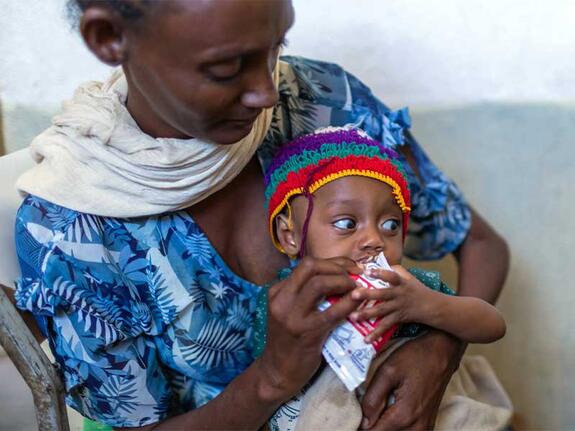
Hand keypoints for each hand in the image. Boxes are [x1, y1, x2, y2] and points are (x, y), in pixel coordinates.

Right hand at [258, 256, 361, 401]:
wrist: (277, 373)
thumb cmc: (287, 342)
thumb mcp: (288, 313)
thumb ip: (302, 296)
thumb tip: (334, 278)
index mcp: (277, 292)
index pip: (305, 265)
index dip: (331, 262)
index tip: (348, 266)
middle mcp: (281, 300)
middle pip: (311, 267)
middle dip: (337, 267)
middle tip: (355, 274)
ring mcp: (292, 316)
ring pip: (319, 283)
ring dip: (342, 281)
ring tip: (355, 288)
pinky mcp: (307, 333)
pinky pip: (332, 311)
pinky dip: (349, 302)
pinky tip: (358, 301)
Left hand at [350, 266, 436, 342]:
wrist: (433, 307)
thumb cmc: (417, 289)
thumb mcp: (408, 277)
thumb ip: (395, 270)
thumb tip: (379, 262)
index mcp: (401, 282)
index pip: (391, 276)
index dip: (380, 273)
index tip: (367, 271)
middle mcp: (399, 294)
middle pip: (382, 294)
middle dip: (367, 294)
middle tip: (353, 295)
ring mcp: (398, 307)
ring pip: (381, 311)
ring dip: (366, 314)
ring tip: (353, 317)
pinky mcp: (398, 318)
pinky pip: (386, 326)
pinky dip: (376, 333)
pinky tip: (366, 339)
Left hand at [360, 331, 464, 429]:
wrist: (443, 351)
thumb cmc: (416, 357)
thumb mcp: (388, 371)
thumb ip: (373, 398)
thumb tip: (363, 421)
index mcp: (404, 416)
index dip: (360, 426)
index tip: (355, 417)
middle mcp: (417, 428)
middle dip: (371, 426)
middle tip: (365, 410)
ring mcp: (425, 428)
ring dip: (383, 426)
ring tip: (377, 409)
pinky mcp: (428, 424)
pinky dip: (395, 426)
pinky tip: (388, 411)